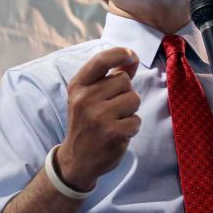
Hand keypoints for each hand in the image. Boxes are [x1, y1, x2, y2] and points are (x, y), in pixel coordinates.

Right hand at [57, 47, 141, 190]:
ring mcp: (97, 115)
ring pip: (133, 98)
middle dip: (125, 93)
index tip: (132, 56)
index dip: (120, 53)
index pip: (101, 60)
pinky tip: (118, 133)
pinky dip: (132, 127)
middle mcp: (84, 98)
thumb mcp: (90, 97)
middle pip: (124, 80)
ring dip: (130, 110)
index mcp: (77, 86)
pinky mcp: (111, 131)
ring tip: (115, 120)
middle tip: (112, 109)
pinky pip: (136, 119)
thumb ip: (110, 76)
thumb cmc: (86, 123)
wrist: (76, 159)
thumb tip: (132, 58)